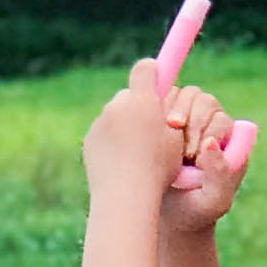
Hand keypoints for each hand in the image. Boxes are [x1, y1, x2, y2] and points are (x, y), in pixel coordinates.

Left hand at [83, 63, 187, 203]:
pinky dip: (112, 140)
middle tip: (150, 126)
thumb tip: (163, 102)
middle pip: (129, 94)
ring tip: (137, 150)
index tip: (158, 81)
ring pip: (115, 114)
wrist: (124, 197)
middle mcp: (117, 106)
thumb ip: (170, 115)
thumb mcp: (176, 139)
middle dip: (138, 105)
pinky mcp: (90, 139)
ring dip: (124, 124)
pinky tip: (122, 160)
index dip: (153, 72)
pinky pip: (103, 132)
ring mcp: (100, 122)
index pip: (145, 69)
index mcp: (143, 101)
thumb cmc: (159, 170)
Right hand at [160, 81, 256, 231]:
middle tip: (178, 146)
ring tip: (165, 138)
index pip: (221, 119)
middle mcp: (208, 125)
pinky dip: (153, 110)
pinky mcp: (160, 120)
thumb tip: (210, 143)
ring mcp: (183, 121)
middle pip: (202, 100)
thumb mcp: (214, 201)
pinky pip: (158, 101)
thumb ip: (220, 176)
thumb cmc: (196, 212)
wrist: (167, 217)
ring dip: (170, 111)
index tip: (193, 156)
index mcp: (229, 142)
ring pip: (179, 96)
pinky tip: (148, 132)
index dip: (206, 129)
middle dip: (189, 118)